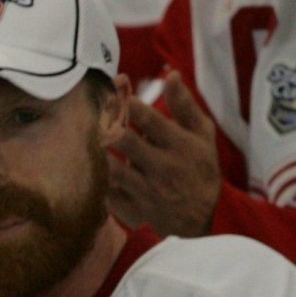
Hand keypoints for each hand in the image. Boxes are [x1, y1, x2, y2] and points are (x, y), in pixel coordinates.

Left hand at [109, 71, 222, 237]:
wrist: (197, 221)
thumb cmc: (199, 170)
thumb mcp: (201, 136)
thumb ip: (185, 106)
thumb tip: (171, 75)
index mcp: (180, 146)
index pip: (148, 119)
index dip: (127, 100)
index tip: (116, 86)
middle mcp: (161, 168)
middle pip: (122, 139)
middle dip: (106, 123)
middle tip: (99, 114)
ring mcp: (143, 190)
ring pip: (108, 165)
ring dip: (97, 150)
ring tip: (94, 138)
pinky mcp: (128, 208)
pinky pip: (104, 189)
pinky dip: (97, 177)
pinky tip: (96, 166)